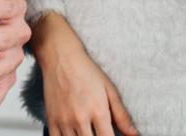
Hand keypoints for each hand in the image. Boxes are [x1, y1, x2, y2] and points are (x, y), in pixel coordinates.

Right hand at [30, 12, 137, 135]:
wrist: (60, 57)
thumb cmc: (86, 71)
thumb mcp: (109, 90)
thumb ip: (122, 115)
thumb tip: (134, 135)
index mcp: (98, 111)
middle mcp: (80, 118)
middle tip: (98, 133)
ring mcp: (64, 120)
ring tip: (87, 133)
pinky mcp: (51, 120)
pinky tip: (73, 135)